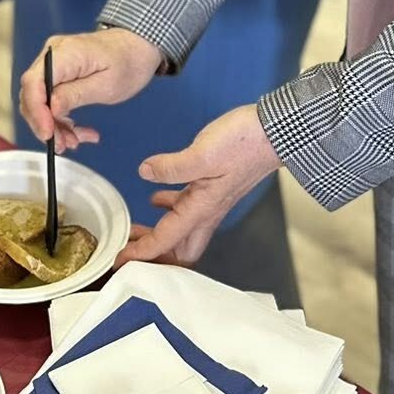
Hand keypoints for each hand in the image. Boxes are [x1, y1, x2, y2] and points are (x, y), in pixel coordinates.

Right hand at [18, 29, 163, 153]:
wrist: (137, 46)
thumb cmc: (128, 62)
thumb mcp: (106, 85)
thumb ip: (76, 94)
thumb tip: (51, 108)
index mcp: (65, 53)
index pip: (34, 82)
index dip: (36, 111)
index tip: (47, 134)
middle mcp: (53, 55)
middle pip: (32, 94)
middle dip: (45, 124)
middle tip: (62, 144)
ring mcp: (54, 63)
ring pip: (40, 101)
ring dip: (54, 126)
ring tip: (74, 141)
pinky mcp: (59, 73)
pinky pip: (51, 99)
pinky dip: (61, 119)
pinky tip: (77, 132)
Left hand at [118, 105, 279, 267]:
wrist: (273, 133)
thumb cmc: (244, 144)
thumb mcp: (203, 154)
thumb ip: (172, 167)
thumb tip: (145, 172)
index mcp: (202, 209)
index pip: (166, 241)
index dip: (141, 253)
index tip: (120, 261)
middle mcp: (207, 211)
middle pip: (180, 250)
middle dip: (155, 257)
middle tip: (130, 250)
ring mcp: (211, 201)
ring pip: (182, 231)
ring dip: (160, 235)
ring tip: (136, 230)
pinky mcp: (213, 187)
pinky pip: (186, 208)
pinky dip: (169, 209)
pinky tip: (157, 198)